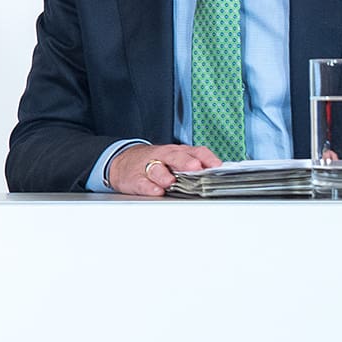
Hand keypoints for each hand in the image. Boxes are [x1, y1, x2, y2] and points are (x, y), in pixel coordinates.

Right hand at [106, 143, 221, 195]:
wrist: (123, 162)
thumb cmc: (155, 162)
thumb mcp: (174, 159)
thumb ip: (195, 164)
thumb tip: (218, 175)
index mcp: (177, 152)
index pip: (195, 151)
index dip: (206, 158)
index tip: (216, 166)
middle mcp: (164, 157)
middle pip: (175, 156)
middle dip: (185, 162)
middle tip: (194, 168)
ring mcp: (148, 167)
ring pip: (157, 169)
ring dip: (165, 175)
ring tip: (171, 182)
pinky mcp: (135, 178)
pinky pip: (143, 183)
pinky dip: (150, 187)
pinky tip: (156, 191)